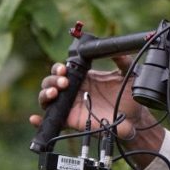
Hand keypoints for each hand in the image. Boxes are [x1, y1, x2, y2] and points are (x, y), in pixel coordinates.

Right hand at [28, 56, 162, 151]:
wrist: (134, 118)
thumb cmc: (128, 96)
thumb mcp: (128, 75)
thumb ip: (123, 61)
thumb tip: (118, 48)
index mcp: (83, 78)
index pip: (63, 70)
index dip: (59, 68)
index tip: (64, 69)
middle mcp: (73, 91)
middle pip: (51, 81)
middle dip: (52, 79)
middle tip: (64, 81)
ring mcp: (70, 106)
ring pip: (47, 98)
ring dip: (45, 94)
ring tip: (55, 92)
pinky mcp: (70, 121)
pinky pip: (50, 121)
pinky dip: (39, 120)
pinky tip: (35, 118)